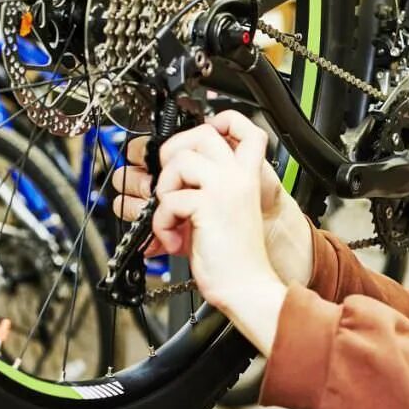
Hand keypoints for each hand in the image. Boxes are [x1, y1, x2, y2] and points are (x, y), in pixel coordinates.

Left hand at [151, 114, 286, 352]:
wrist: (245, 286)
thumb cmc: (232, 257)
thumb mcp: (221, 213)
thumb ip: (202, 188)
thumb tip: (165, 176)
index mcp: (246, 176)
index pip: (246, 129)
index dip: (224, 122)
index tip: (205, 139)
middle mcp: (238, 176)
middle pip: (203, 133)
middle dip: (175, 153)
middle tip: (172, 182)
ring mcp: (225, 187)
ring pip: (180, 160)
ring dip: (164, 189)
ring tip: (171, 215)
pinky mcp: (209, 205)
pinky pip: (169, 199)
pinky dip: (162, 222)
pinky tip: (173, 239)